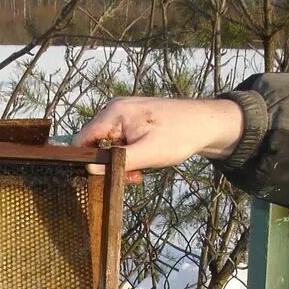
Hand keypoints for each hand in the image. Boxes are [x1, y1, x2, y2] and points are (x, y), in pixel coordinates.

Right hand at [72, 96, 245, 182]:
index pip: (82, 140)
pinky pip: (120, 141)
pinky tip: (143, 162)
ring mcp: (124, 114)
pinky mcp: (133, 120)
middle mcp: (114, 110)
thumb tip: (89, 171)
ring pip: (108, 145)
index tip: (101, 179)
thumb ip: (116, 163)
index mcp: (114, 113)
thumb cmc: (179, 136)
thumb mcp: (147, 153)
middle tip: (131, 177)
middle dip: (107, 164)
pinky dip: (128, 155)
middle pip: (94, 143)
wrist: (206, 123)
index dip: (86, 161)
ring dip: (119, 163)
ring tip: (140, 172)